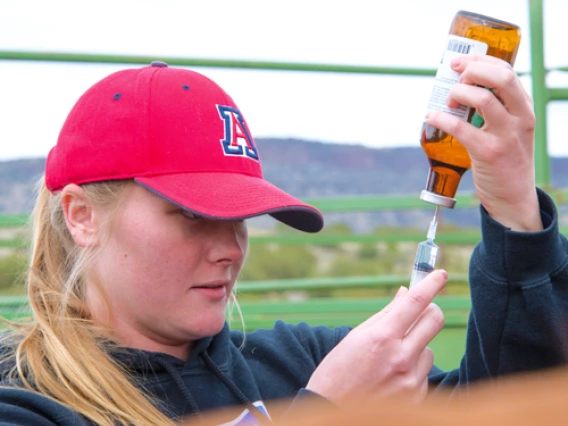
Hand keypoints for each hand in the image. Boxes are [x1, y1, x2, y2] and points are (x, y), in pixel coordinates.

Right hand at [306, 270, 446, 404]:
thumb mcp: (355, 339)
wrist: (333, 414)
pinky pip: (424, 372)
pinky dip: (412, 369)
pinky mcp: (417, 397)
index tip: (440, 274)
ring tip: (390, 359)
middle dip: (431, 310)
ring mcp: (411, 380)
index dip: (431, 284)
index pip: (415, 303)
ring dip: (416, 346)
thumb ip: (384, 316)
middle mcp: (400, 358)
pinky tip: (391, 378)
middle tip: (423, 310)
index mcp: (381, 338)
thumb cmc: (338, 373)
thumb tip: (405, 294)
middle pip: (434, 321)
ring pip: (428, 349)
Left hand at [425, 55, 541, 231]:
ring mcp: (506, 136)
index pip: (507, 72)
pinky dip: (441, 118)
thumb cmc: (506, 160)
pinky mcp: (489, 153)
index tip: (461, 61)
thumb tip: (462, 88)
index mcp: (525, 109)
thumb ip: (497, 110)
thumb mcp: (511, 130)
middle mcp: (520, 118)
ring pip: (482, 98)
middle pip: (500, 78)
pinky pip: (461, 128)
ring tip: (447, 101)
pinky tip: (430, 117)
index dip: (481, 61)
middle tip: (454, 75)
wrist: (513, 197)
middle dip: (472, 70)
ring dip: (458, 93)